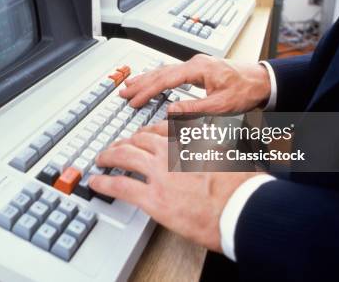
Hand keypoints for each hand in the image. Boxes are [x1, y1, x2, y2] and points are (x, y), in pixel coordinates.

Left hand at [89, 122, 261, 252]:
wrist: (242, 208)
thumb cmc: (242, 188)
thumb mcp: (229, 158)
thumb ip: (212, 152)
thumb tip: (212, 154)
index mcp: (189, 141)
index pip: (160, 130)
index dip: (146, 132)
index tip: (141, 135)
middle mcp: (171, 152)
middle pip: (138, 140)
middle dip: (123, 142)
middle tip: (116, 147)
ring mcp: (160, 173)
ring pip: (123, 156)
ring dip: (109, 156)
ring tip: (102, 160)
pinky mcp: (153, 198)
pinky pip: (120, 186)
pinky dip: (104, 183)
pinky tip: (96, 183)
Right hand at [120, 54, 270, 113]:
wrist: (262, 81)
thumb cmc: (245, 91)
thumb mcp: (220, 106)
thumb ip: (193, 109)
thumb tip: (170, 112)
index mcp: (198, 69)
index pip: (164, 80)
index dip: (147, 91)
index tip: (133, 101)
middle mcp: (195, 63)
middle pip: (160, 72)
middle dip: (140, 83)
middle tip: (122, 91)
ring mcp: (197, 65)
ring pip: (165, 70)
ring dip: (147, 79)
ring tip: (130, 85)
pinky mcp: (200, 69)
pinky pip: (172, 72)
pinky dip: (158, 78)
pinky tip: (152, 81)